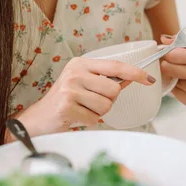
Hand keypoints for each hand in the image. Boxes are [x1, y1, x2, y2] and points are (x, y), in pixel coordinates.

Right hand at [7, 57, 154, 139]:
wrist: (37, 119)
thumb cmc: (65, 101)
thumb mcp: (83, 83)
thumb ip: (105, 80)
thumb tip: (132, 79)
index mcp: (81, 63)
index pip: (115, 65)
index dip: (135, 72)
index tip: (148, 79)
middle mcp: (75, 72)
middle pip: (114, 89)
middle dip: (108, 100)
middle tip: (91, 102)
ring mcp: (70, 89)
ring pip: (106, 104)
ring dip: (98, 112)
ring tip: (83, 109)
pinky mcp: (67, 107)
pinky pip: (95, 118)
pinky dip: (89, 121)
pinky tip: (76, 117)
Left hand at [159, 34, 185, 107]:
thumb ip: (182, 41)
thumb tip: (163, 39)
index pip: (172, 54)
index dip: (167, 52)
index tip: (169, 53)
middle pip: (166, 68)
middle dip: (166, 63)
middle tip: (172, 63)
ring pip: (169, 79)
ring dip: (172, 75)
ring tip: (183, 74)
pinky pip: (172, 90)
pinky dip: (175, 86)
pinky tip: (185, 84)